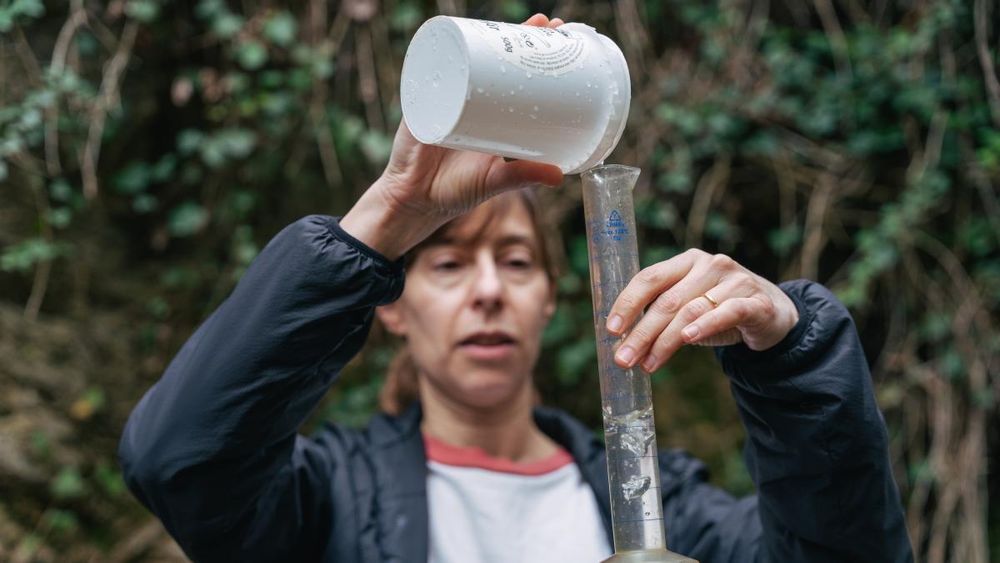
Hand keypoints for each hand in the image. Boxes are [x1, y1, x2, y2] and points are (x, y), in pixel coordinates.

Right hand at [341, 14, 564, 258]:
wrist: (414, 202)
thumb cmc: (454, 191)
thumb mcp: (494, 180)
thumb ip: (524, 175)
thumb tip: (560, 176)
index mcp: (488, 115)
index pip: (514, 76)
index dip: (534, 55)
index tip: (558, 38)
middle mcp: (466, 98)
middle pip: (493, 58)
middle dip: (520, 36)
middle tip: (545, 23)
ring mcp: (443, 96)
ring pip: (466, 58)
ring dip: (490, 35)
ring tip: (519, 25)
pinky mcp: (421, 100)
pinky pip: (431, 70)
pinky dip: (443, 51)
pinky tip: (461, 33)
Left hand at [606, 250, 799, 372]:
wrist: (771, 313)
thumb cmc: (718, 310)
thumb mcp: (688, 307)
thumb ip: (660, 316)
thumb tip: (623, 343)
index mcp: (686, 261)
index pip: (650, 277)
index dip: (628, 303)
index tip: (611, 329)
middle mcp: (710, 265)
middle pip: (667, 300)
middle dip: (641, 333)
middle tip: (624, 359)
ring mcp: (735, 281)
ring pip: (691, 311)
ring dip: (665, 341)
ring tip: (648, 363)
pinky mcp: (756, 301)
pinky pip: (727, 312)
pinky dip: (705, 326)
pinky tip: (687, 339)